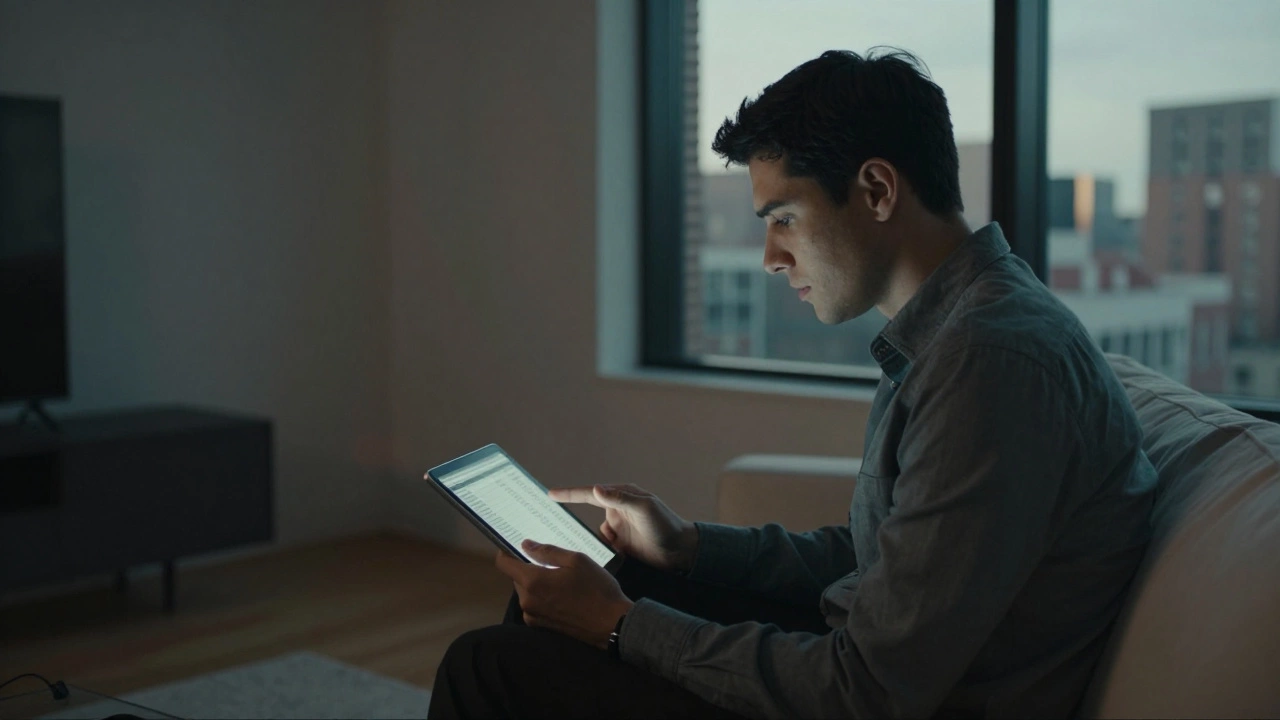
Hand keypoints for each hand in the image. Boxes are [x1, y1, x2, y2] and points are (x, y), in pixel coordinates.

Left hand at [495, 540, 632, 648]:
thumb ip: (547, 552)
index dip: (506, 551)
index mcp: (532, 581)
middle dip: (528, 567)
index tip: (516, 545)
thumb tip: (525, 545)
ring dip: (537, 583)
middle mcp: (527, 601)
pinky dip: (543, 597)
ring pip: (526, 591)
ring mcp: (533, 616)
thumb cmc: (596, 588)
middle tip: (551, 562)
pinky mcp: (541, 626)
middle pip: (516, 577)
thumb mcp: (576, 560)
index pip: (503, 563)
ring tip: (562, 579)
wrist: (611, 624)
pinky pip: (534, 605)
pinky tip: (563, 595)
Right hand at [548, 484, 698, 573]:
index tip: (549, 494)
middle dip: (581, 519)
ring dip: (601, 540)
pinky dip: (608, 549)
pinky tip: (622, 552)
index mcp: (622, 496)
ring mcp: (619, 527)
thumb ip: (620, 499)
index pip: (590, 493)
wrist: (681, 551)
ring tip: (617, 544)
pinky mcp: (621, 544)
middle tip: (563, 525)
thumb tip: (597, 488)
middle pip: (589, 513)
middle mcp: (618, 509)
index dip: (569, 494)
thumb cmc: (665, 525)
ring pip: (597, 533)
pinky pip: (604, 546)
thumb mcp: (644, 509)